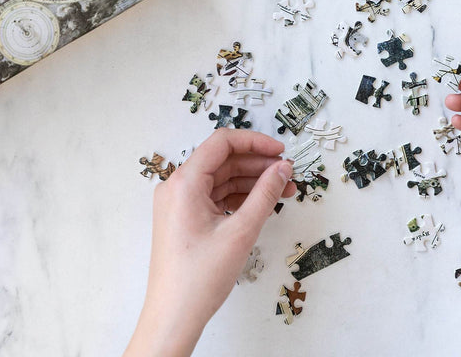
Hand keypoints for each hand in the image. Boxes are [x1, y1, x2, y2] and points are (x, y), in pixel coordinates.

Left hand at [123, 130, 294, 356]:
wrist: (173, 318)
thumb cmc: (198, 278)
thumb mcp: (240, 231)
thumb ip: (265, 194)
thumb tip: (282, 168)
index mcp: (184, 182)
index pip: (222, 143)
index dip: (255, 142)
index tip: (280, 151)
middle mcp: (177, 187)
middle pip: (223, 161)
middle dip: (258, 164)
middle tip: (288, 173)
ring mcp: (179, 203)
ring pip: (221, 179)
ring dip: (252, 182)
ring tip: (284, 190)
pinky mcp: (184, 218)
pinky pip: (216, 196)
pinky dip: (240, 197)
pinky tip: (264, 203)